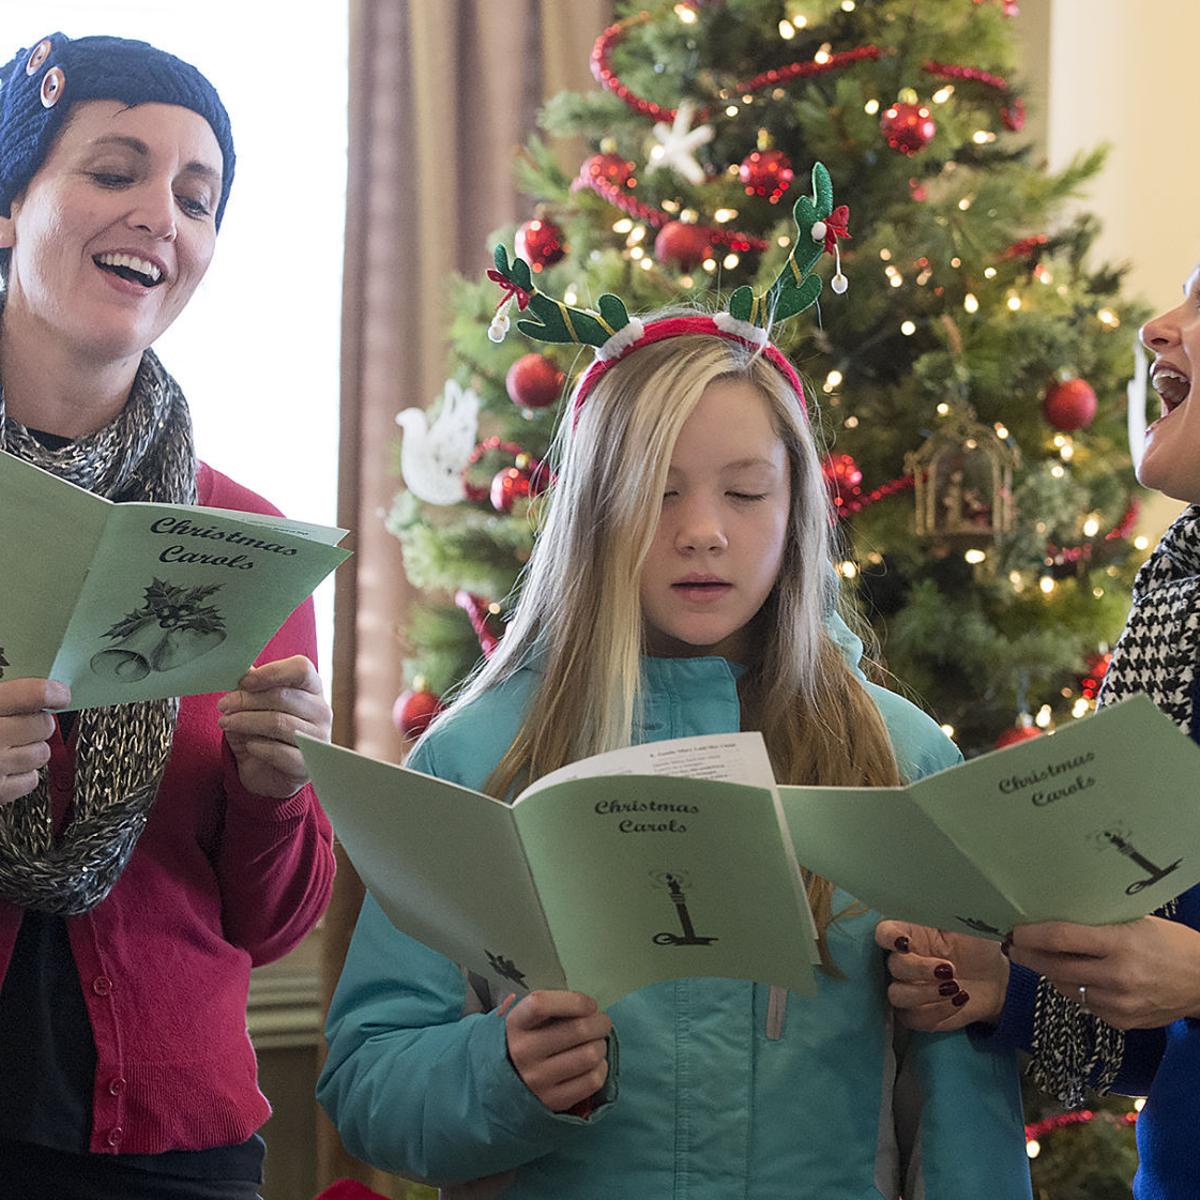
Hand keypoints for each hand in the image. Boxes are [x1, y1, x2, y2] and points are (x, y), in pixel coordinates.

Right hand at [0, 678, 67, 805]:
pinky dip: (22, 775)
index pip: (33, 694)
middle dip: (38, 724)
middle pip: (44, 726)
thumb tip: (38, 690)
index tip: (60, 695)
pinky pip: (30, 781)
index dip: (52, 693)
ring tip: (8, 748)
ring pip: (42, 754)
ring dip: (31, 750)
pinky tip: (5, 768)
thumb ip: (6, 697)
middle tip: (21, 724)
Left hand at [216, 656, 330, 798]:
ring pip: (279, 723)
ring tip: (226, 723)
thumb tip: (238, 668)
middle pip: (284, 696)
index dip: (272, 672)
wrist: (267, 774)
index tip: (244, 681)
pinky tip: (248, 746)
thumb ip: (250, 687)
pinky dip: (258, 747)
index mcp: (312, 689)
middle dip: (247, 700)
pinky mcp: (307, 764)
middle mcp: (321, 711)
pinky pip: (280, 752)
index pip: (301, 669)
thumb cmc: (262, 732)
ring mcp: (318, 739)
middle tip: (223, 705)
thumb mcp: (254, 705)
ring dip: (245, 721)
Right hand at [504, 990, 611, 1111]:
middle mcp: (523, 1052)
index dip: (574, 1001)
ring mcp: (538, 1080)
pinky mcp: (553, 1101)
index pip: (541, 1004)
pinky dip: (601, 1068)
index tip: (590, 1005)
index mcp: (516, 1024)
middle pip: (578, 1030)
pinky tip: (594, 1064)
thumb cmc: (530, 1039)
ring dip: (601, 1045)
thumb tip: (591, 1010)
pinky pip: (593, 1080)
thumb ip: (554, 1007)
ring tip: (596, 1043)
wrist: (511, 1083)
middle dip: (600, 1023)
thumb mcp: (530, 1018)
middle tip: (602, 1023)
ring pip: (590, 1055)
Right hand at [875, 918, 1008, 1030]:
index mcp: (910, 934)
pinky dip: (938, 1011)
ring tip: (955, 987)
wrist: (996, 979)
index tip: (903, 942)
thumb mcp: (966, 925)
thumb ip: (947, 915)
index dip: (888, 938)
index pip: (883, 933)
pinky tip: (960, 1000)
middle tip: (949, 969)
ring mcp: (909, 990)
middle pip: (892, 967)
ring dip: (924, 994)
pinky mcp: (919, 1015)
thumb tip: (939, 900)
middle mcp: (903, 962)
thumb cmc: (976, 946)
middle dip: (918, 969)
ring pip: (897, 996)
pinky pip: (916, 1019)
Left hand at [1010, 918, 1199, 1029]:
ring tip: (1045, 960)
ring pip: (1066, 989)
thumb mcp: (1135, 923)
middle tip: (1014, 947)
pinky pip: (1086, 1005)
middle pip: (1055, 967)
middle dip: (1029, 957)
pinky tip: (1082, 978)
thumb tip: (1053, 917)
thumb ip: (1098, 925)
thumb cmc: (1169, 943)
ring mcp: (1120, 1003)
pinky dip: (1078, 991)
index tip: (1013, 931)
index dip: (1031, 935)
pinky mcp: (1123, 1023)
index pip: (1061, 938)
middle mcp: (1117, 976)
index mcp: (1120, 943)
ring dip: (1052, 974)